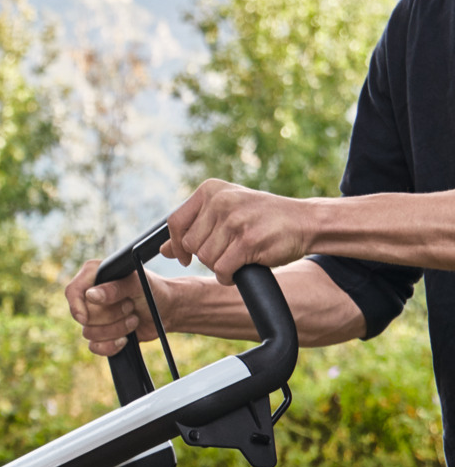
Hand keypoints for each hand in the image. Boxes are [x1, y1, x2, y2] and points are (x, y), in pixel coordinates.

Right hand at [65, 260, 173, 357]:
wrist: (167, 310)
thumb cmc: (153, 290)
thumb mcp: (138, 284)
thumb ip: (115, 288)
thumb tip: (90, 295)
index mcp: (94, 276)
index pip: (72, 291)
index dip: (76, 306)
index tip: (85, 317)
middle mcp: (90, 297)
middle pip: (84, 316)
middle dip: (111, 315)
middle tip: (130, 306)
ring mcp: (94, 317)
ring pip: (89, 333)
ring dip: (116, 329)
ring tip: (134, 319)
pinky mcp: (100, 335)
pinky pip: (95, 347)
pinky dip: (112, 345)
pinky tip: (126, 338)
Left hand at [166, 179, 317, 282]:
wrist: (305, 221)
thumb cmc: (262, 218)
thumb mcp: (225, 214)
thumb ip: (194, 228)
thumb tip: (162, 250)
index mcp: (211, 190)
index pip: (175, 222)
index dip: (176, 245)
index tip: (185, 257)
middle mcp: (221, 201)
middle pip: (191, 244)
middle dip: (205, 255)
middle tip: (228, 250)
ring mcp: (235, 220)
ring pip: (206, 259)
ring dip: (220, 265)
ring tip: (238, 255)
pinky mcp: (247, 240)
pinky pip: (222, 269)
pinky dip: (228, 276)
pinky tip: (240, 268)